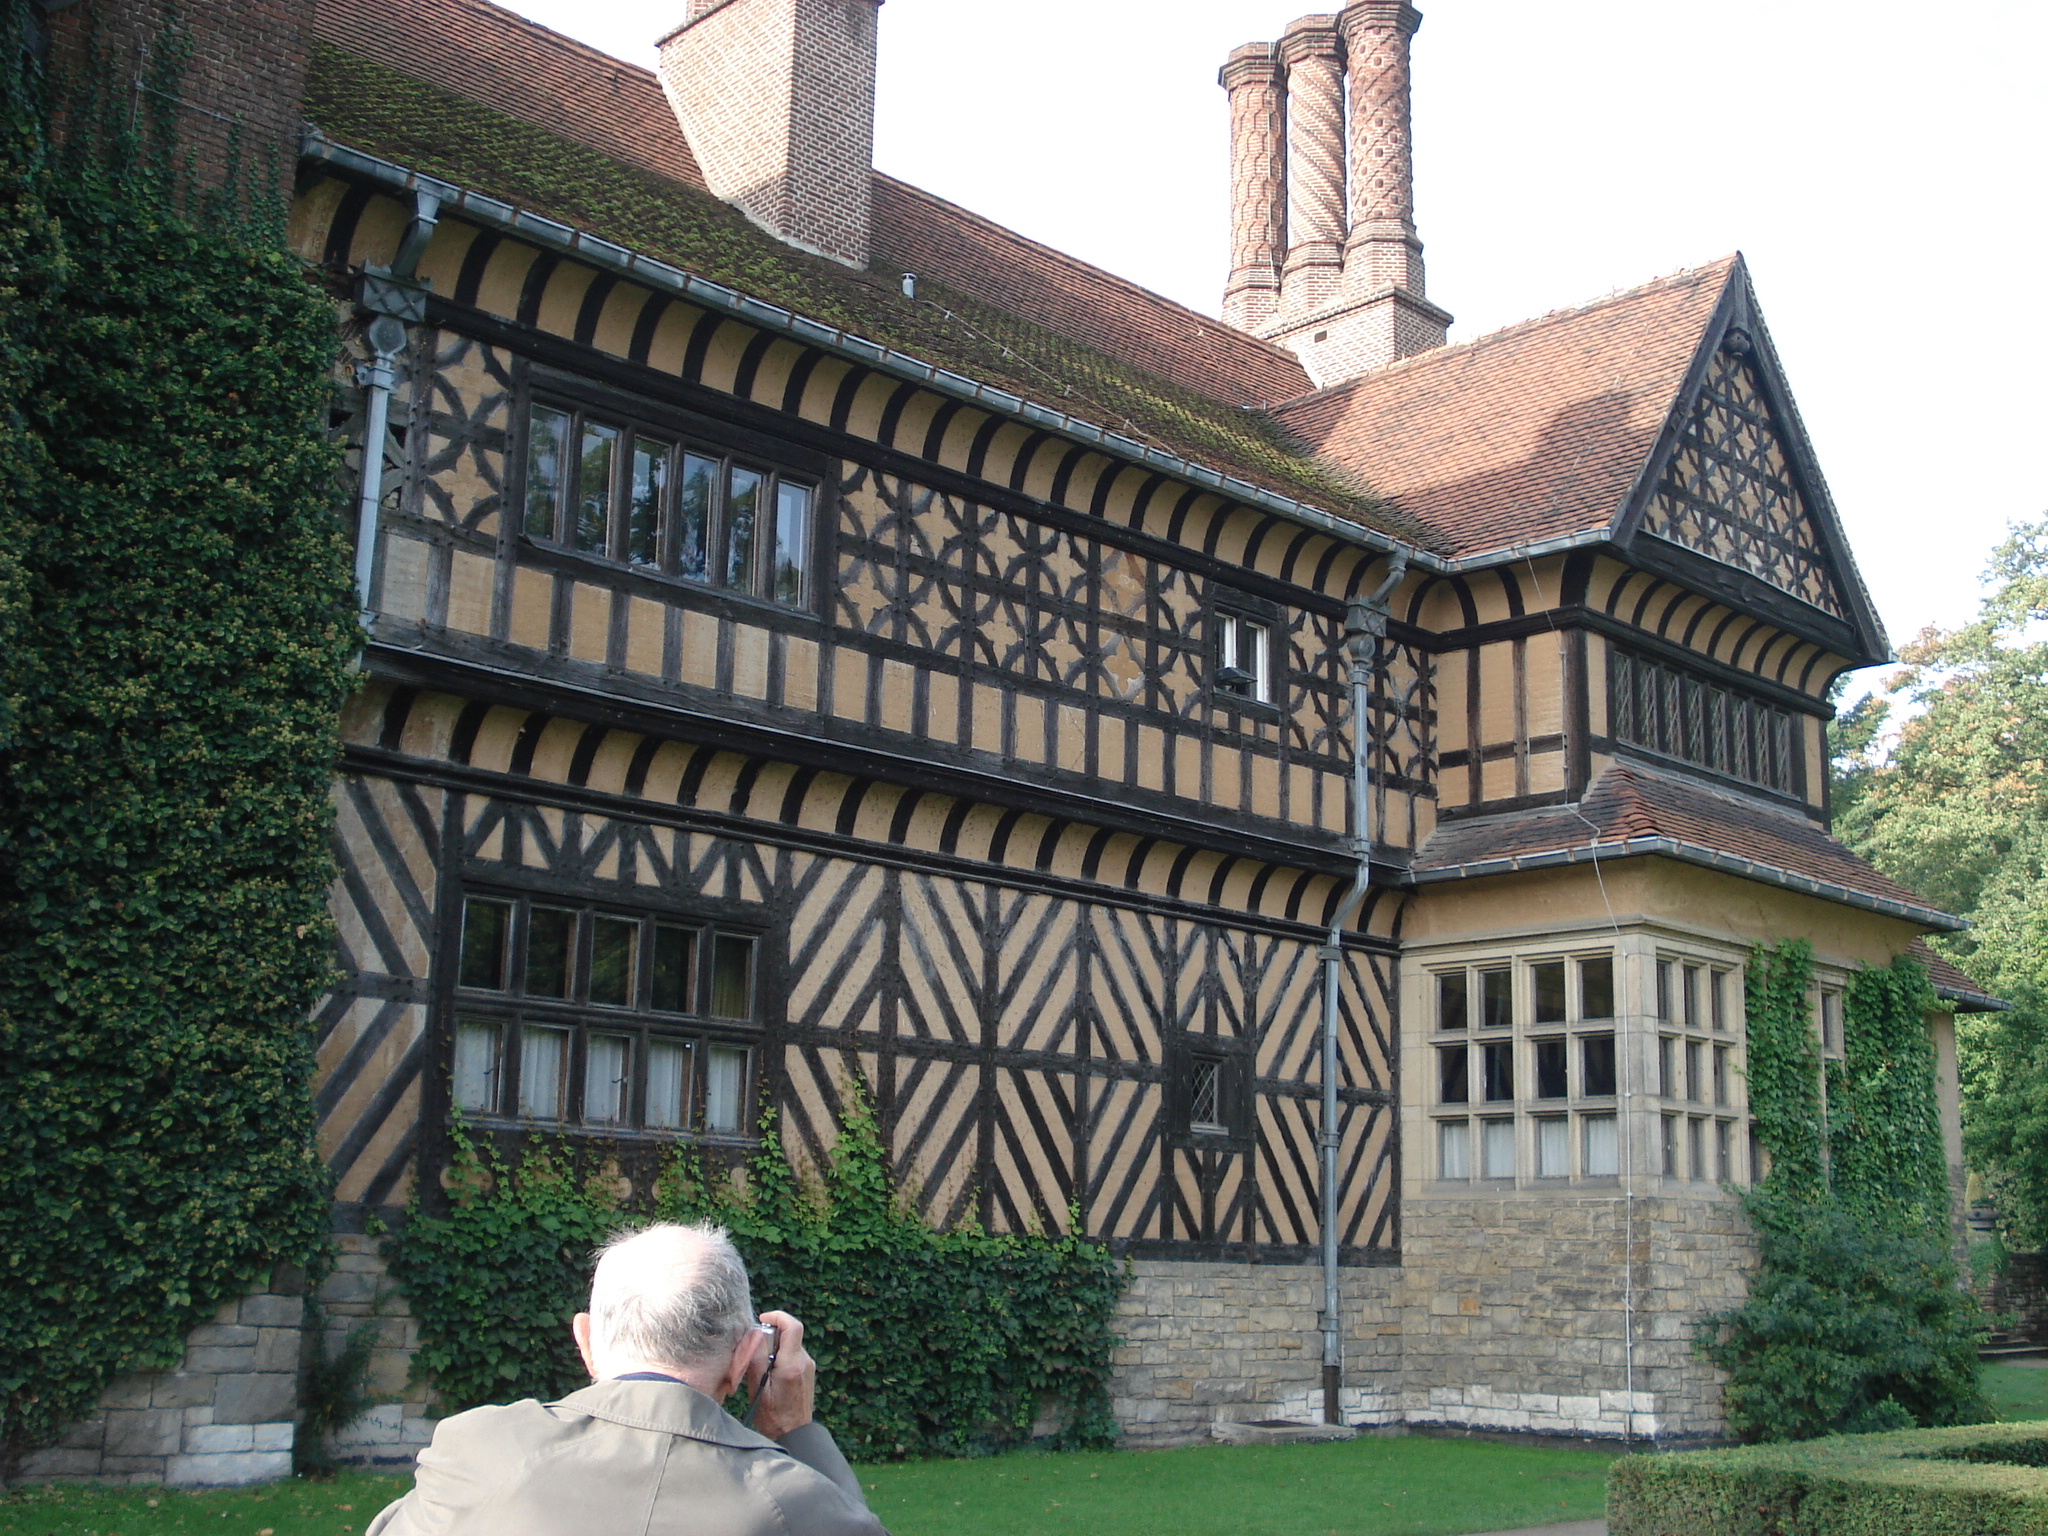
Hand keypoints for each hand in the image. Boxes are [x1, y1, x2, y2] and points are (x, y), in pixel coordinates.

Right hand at [746, 1309, 815, 1440]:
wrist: (794, 1435)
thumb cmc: (772, 1416)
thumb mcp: (757, 1389)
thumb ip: (757, 1359)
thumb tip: (755, 1334)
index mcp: (792, 1364)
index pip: (793, 1326)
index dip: (778, 1317)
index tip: (762, 1319)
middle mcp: (804, 1362)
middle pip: (790, 1334)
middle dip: (772, 1334)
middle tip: (755, 1349)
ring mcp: (808, 1367)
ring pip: (791, 1345)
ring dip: (776, 1348)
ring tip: (761, 1367)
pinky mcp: (808, 1373)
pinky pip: (794, 1356)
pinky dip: (781, 1357)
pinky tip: (770, 1374)